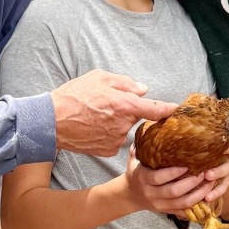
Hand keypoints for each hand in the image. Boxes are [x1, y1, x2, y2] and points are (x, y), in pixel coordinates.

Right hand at [52, 72, 173, 155]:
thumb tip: (142, 90)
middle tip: (106, 105)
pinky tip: (92, 129)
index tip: (178, 110)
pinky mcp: (107, 151)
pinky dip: (107, 135)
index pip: (156, 109)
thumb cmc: (73, 95)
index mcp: (125, 104)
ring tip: (95, 116)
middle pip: (136, 117)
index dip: (169, 109)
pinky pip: (114, 140)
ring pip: (123, 129)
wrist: (50, 121)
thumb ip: (125, 83)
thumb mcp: (99, 78)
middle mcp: (124, 124)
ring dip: (115, 123)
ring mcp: (116, 140)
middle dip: (126, 111)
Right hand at [122, 141, 228, 217]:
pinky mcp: (166, 211)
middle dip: (191, 183)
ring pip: (182, 203)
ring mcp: (159, 204)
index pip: (159, 177)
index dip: (174, 172)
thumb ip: (141, 145)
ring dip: (198, 194)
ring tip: (211, 183)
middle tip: (205, 172)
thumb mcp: (134, 158)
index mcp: (143, 179)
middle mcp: (151, 193)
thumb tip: (151, 124)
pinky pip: (183, 210)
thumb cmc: (135, 172)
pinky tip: (208, 196)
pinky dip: (197, 205)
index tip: (187, 165)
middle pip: (173, 191)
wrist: (128, 195)